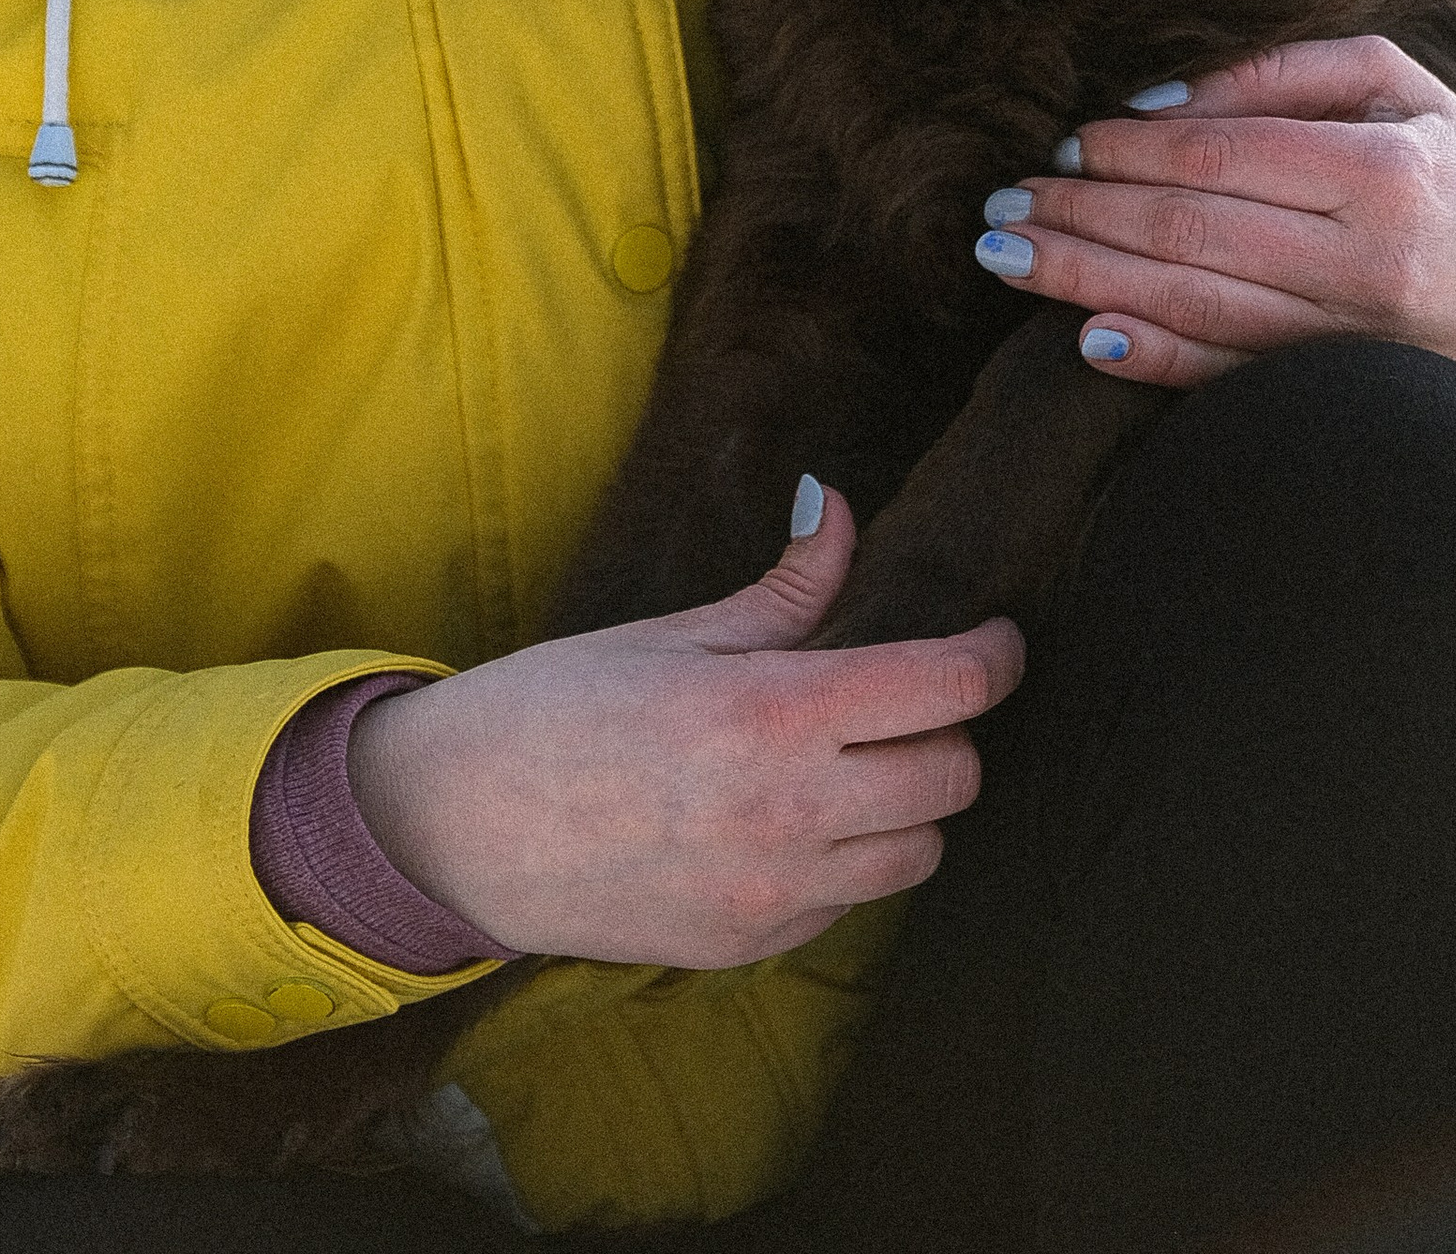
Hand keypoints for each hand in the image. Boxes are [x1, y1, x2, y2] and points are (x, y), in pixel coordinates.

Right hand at [344, 485, 1020, 967]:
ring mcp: (777, 892)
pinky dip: (849, 861)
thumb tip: (839, 511)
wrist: (461, 827)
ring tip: (852, 763)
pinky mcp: (754, 945)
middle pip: (954, 776)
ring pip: (921, 853)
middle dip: (949, 729)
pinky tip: (792, 820)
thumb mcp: (672, 631)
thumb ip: (783, 588)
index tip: (994, 639)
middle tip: (905, 696)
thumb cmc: (556, 707)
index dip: (992, 656)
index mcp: (773, 713)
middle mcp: (793, 812)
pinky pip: (852, 905)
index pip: (946, 688)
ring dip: (908, 804)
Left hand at [973, 35, 1455, 455]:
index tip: (1062, 142)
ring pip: (1197, 311)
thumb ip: (1279, 73)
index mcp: (1386, 174)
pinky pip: (1232, 380)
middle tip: (1001, 205)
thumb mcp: (1398, 88)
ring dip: (1087, 283)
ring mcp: (1359, 350)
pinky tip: (1085, 339)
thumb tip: (1152, 104)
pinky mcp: (1347, 405)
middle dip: (1082, 215)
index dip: (1126, 151)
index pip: (1221, 158)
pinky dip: (1153, 360)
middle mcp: (1372, 267)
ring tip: (1008, 256)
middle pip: (1192, 236)